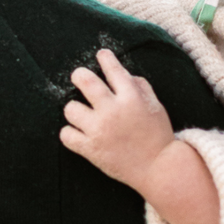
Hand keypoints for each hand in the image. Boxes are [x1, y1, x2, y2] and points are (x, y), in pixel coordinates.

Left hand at [60, 49, 174, 191]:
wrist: (158, 168)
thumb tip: (124, 74)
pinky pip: (66, 134)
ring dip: (74, 109)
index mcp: (131, 97)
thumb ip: (141, 87)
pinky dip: (70, 133)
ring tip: (82, 114)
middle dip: (79, 75)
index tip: (101, 54)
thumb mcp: (156, 106)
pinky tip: (78, 132)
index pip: (113, 69)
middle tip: (79, 77)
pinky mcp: (90, 149)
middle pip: (84, 81)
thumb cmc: (158, 135)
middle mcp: (113, 110)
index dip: (105, 58)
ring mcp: (99, 130)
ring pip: (70, 108)